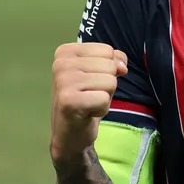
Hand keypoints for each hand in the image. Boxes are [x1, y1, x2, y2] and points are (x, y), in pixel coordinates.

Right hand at [50, 42, 127, 161]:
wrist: (70, 133)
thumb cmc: (86, 99)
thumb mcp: (100, 73)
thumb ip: (114, 60)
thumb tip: (122, 66)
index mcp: (66, 52)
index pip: (108, 50)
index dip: (107, 69)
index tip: (91, 82)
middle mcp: (61, 63)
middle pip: (110, 66)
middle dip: (107, 84)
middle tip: (90, 95)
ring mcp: (63, 81)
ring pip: (110, 81)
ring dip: (105, 97)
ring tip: (89, 103)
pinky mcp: (69, 100)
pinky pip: (104, 98)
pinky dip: (101, 109)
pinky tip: (88, 112)